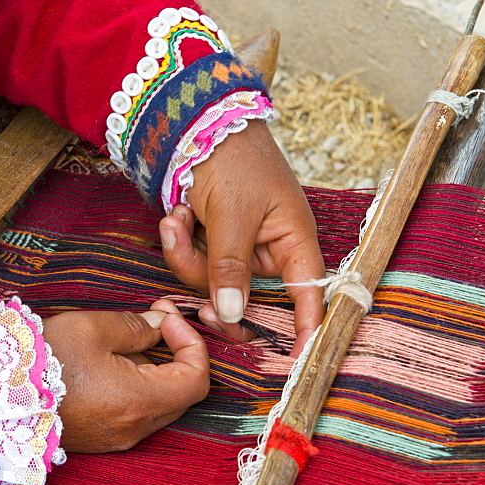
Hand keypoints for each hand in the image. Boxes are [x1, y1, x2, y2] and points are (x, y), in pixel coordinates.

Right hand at [43, 299, 208, 452]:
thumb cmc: (41, 362)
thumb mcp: (92, 328)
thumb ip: (136, 326)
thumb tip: (161, 325)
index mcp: (140, 401)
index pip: (197, 378)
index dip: (192, 342)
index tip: (167, 317)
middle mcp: (135, 427)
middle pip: (182, 392)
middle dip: (177, 352)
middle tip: (156, 318)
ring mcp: (118, 437)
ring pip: (159, 402)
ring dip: (156, 368)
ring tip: (129, 337)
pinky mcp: (101, 439)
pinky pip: (135, 411)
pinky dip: (137, 384)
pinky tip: (111, 362)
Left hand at [158, 119, 324, 355]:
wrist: (198, 122)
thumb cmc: (233, 159)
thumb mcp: (232, 214)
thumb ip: (230, 267)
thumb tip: (233, 315)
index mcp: (294, 241)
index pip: (309, 296)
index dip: (308, 329)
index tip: (302, 362)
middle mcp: (270, 250)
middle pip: (246, 299)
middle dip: (212, 289)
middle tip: (195, 303)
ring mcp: (239, 248)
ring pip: (211, 283)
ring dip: (185, 255)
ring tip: (175, 218)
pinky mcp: (213, 242)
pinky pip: (193, 263)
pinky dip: (179, 241)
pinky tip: (174, 213)